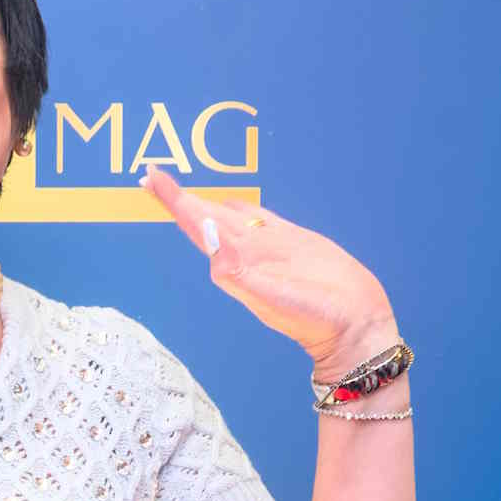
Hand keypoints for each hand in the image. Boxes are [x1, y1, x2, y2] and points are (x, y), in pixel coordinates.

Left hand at [140, 168, 397, 375]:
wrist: (350, 326)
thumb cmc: (313, 317)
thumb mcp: (272, 297)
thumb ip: (238, 272)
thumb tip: (211, 243)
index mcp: (234, 260)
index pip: (195, 222)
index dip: (173, 199)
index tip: (150, 178)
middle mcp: (245, 251)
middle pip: (204, 215)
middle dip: (178, 197)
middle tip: (153, 175)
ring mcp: (266, 246)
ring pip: (227, 215)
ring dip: (204, 201)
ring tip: (180, 189)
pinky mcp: (290, 242)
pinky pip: (258, 218)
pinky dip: (240, 208)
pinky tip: (231, 205)